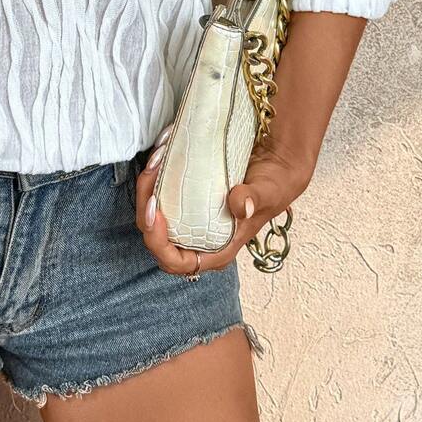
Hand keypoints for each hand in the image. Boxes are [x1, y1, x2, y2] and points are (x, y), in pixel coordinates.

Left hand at [133, 125, 313, 275]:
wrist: (275, 168)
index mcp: (216, 250)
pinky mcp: (186, 202)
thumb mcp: (268, 193)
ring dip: (147, 190)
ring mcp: (190, 222)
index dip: (159, 243)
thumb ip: (255, 200)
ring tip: (155, 162)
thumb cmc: (272, 188)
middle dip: (146, 209)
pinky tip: (159, 158)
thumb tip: (240, 206)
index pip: (177, 262)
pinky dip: (155, 180)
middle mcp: (199, 240)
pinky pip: (161, 197)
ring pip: (154, 217)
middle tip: (151, 175)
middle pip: (157, 238)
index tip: (157, 213)